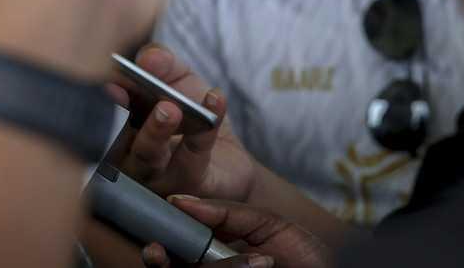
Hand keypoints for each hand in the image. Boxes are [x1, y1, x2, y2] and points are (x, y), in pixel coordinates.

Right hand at [106, 43, 257, 202]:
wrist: (229, 160)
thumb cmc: (191, 118)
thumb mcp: (177, 79)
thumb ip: (161, 63)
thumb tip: (149, 58)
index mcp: (116, 125)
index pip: (101, 109)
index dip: (103, 96)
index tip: (109, 82)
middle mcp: (126, 153)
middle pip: (113, 138)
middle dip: (116, 113)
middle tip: (123, 92)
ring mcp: (154, 173)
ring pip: (147, 156)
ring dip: (155, 130)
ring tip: (169, 108)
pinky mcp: (188, 183)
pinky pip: (194, 155)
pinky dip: (206, 125)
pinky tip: (214, 100)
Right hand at [141, 197, 332, 267]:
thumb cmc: (309, 255)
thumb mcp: (268, 224)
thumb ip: (224, 212)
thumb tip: (180, 201)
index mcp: (213, 253)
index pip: (174, 249)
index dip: (159, 244)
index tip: (154, 238)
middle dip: (161, 261)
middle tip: (158, 254)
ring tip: (257, 262)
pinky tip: (259, 266)